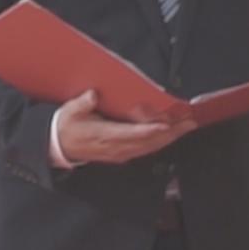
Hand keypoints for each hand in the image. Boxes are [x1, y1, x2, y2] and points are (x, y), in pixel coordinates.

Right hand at [55, 89, 195, 164]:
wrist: (59, 147)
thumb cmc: (66, 126)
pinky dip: (160, 142)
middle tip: (189, 123)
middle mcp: (115, 147)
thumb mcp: (69, 112)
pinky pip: (145, 150)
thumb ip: (82, 104)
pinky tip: (171, 136)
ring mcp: (120, 153)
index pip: (131, 134)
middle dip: (171, 133)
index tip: (166, 125)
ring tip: (186, 127)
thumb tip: (92, 95)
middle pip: (148, 142)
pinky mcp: (121, 154)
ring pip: (150, 147)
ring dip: (169, 138)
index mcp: (103, 135)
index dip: (150, 130)